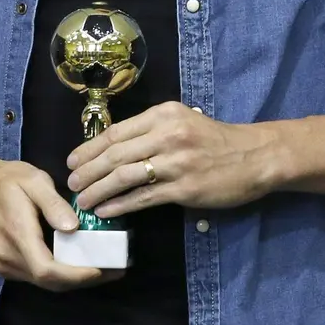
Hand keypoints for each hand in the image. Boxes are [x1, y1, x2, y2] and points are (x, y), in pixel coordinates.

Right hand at [0, 155, 124, 290]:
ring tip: (100, 265)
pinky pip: (34, 276)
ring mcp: (3, 265)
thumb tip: (73, 227)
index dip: (77, 274)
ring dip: (72, 278)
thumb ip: (53, 204)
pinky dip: (57, 274)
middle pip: (49, 282)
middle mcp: (8, 258)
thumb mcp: (32, 180)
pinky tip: (74, 261)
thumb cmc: (5, 179)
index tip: (103, 268)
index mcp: (17, 235)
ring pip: (42, 282)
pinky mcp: (3, 265)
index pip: (48, 269)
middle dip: (83, 280)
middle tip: (113, 269)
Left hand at [66, 101, 279, 219]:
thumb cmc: (215, 139)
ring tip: (84, 201)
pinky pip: (143, 197)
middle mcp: (167, 134)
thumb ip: (151, 130)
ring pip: (124, 176)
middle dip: (88, 170)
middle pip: (115, 153)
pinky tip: (107, 211)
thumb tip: (113, 148)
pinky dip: (121, 205)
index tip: (72, 160)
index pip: (116, 131)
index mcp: (163, 114)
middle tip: (71, 184)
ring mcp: (175, 161)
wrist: (253, 156)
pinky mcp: (184, 188)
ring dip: (99, 190)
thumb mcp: (182, 121)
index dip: (89, 147)